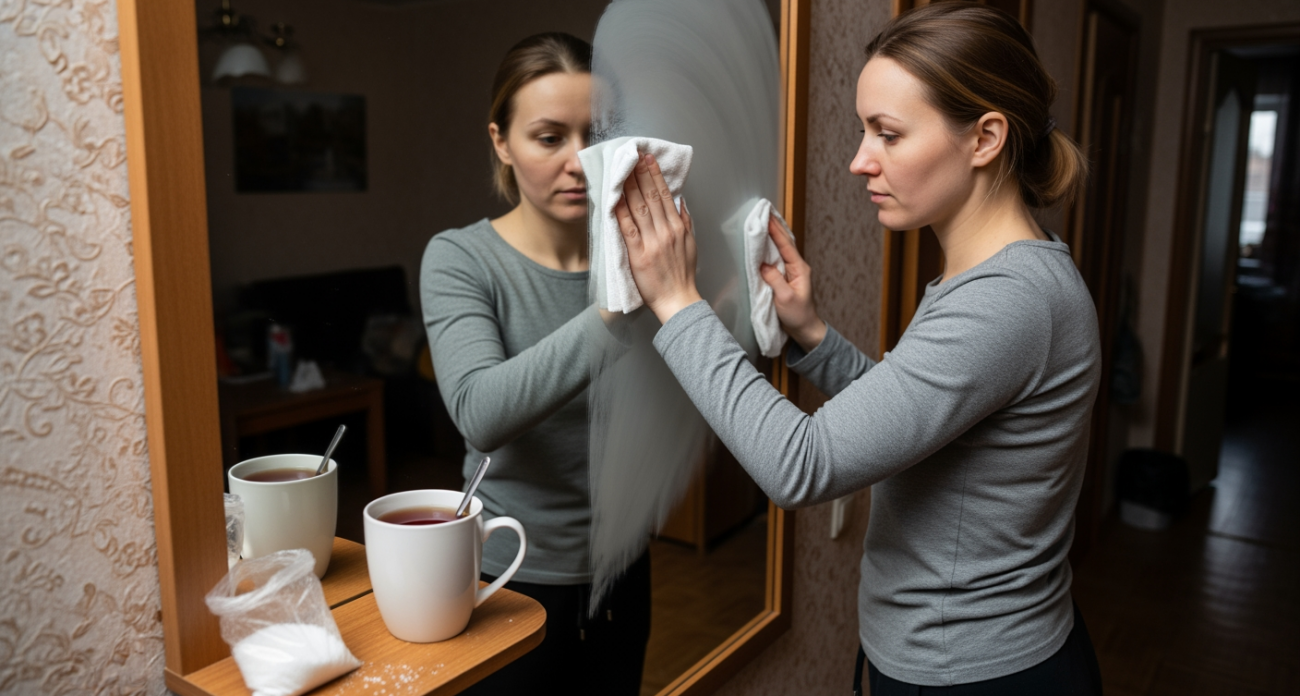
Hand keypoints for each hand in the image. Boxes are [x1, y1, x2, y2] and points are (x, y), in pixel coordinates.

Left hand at [616, 153, 702, 323]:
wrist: (678, 300)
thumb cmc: (683, 276)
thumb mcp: (691, 244)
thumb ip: (685, 221)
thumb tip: (680, 201)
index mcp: (677, 228)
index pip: (665, 195)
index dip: (655, 176)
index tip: (648, 160)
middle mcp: (665, 231)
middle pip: (651, 197)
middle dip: (641, 174)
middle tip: (633, 156)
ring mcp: (651, 242)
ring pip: (639, 208)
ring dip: (630, 187)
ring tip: (623, 170)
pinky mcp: (638, 255)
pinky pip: (628, 229)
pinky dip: (621, 212)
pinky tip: (615, 199)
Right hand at [759, 215, 825, 351]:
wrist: (805, 329)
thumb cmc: (798, 315)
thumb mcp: (785, 298)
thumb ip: (774, 280)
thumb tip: (762, 264)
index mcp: (799, 269)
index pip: (786, 246)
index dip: (776, 231)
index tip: (767, 217)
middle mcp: (797, 267)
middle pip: (785, 243)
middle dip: (775, 227)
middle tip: (765, 212)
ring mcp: (792, 272)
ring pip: (781, 250)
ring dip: (773, 236)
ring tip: (764, 222)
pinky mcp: (786, 278)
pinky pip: (778, 259)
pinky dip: (771, 248)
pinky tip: (765, 244)